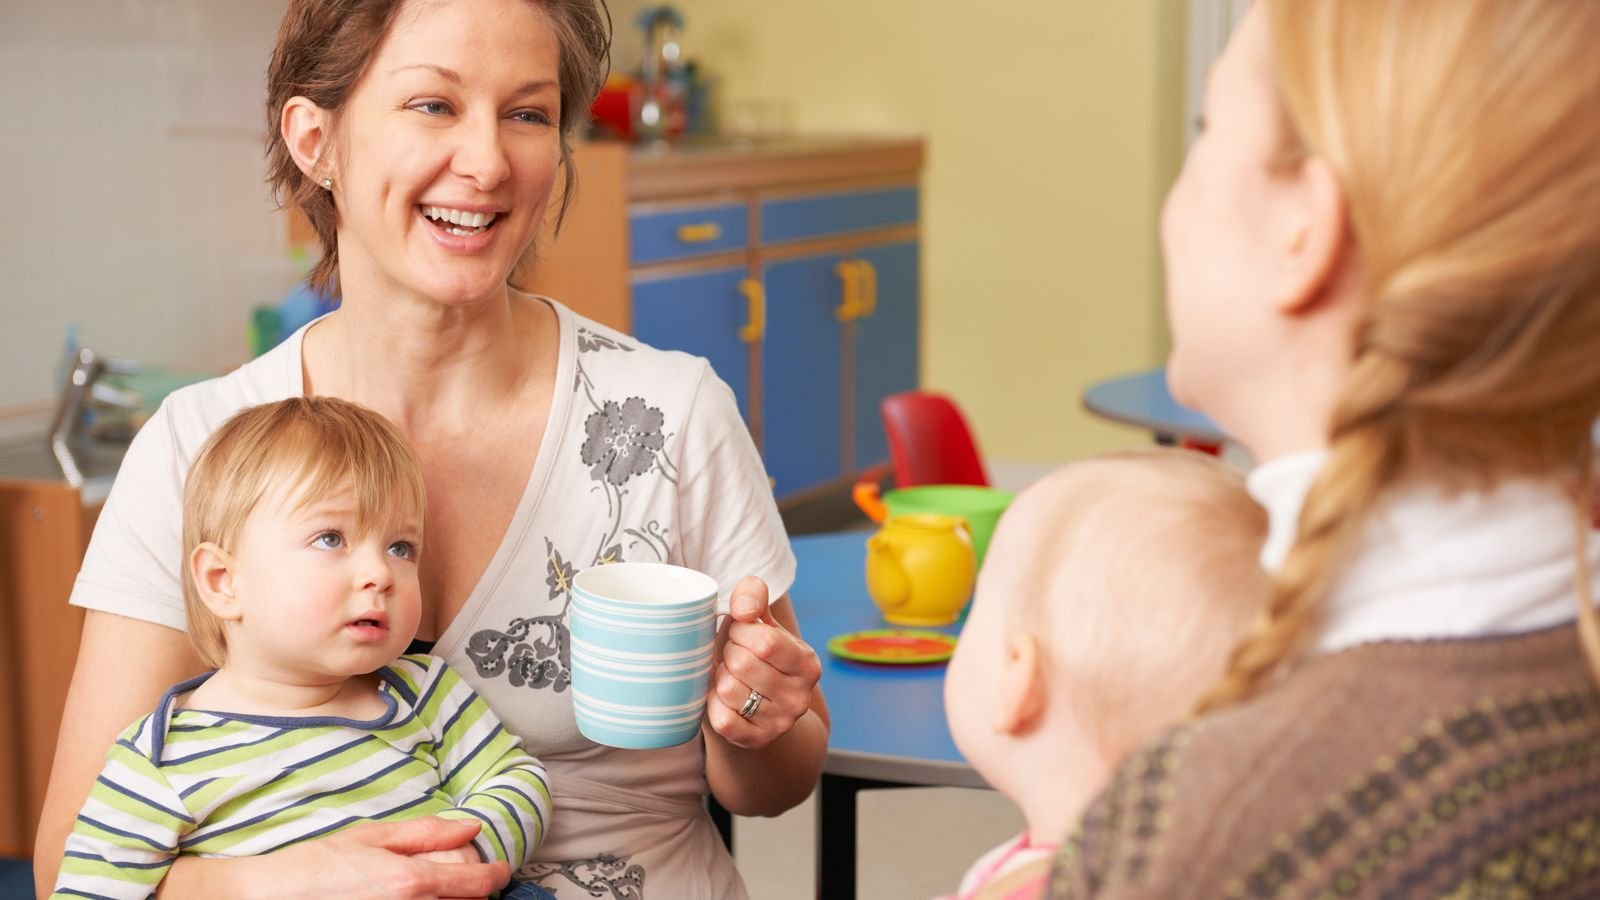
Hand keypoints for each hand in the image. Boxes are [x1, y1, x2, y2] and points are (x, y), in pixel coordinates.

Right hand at [276, 817, 508, 899]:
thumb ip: (426, 833)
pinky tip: (412, 898)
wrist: (271, 897)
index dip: (496, 874)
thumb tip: (470, 827)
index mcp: (410, 881)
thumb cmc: (318, 865)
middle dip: (473, 894)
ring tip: (430, 889)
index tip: (501, 869)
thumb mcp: (373, 837)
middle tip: (465, 879)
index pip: (476, 883)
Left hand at [706, 577, 822, 749]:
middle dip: (728, 654)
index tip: (739, 633)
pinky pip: (722, 720)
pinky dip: (713, 705)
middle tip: (733, 657)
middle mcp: (799, 697)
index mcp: (807, 663)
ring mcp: (780, 723)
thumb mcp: (758, 622)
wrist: (754, 703)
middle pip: (742, 664)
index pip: (764, 641)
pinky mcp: (756, 741)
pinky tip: (722, 698)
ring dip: (719, 677)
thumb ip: (753, 596)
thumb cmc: (752, 653)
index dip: (741, 631)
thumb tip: (743, 608)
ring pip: (728, 690)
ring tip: (730, 676)